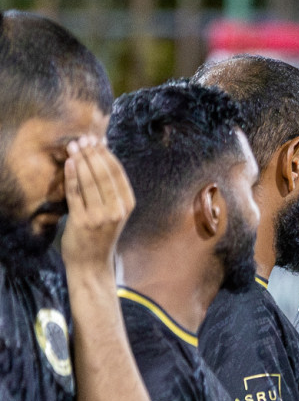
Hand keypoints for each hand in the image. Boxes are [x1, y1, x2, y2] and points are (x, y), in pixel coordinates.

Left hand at [58, 136, 133, 268]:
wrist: (91, 262)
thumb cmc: (100, 233)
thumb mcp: (114, 211)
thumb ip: (110, 189)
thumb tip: (103, 156)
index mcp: (127, 205)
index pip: (117, 173)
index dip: (106, 153)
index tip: (96, 139)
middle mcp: (117, 210)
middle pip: (103, 174)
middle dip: (92, 153)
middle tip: (82, 139)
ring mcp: (100, 217)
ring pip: (89, 181)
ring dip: (80, 160)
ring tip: (73, 146)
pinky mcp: (82, 221)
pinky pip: (75, 193)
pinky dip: (71, 176)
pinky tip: (68, 163)